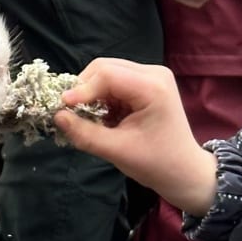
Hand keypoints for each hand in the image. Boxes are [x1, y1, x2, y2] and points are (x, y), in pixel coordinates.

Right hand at [55, 58, 217, 215]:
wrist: (185, 172)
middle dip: (84, 90)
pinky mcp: (144, 84)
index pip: (106, 74)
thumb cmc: (157, 164)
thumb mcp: (118, 151)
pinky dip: (101, 98)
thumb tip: (56, 116)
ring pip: (106, 74)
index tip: (62, 108)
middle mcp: (152, 73)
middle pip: (104, 68)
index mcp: (152, 87)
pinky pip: (113, 83)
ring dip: (92, 94)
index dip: (81, 89)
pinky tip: (102, 118)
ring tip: (88, 119)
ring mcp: (150, 77)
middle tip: (72, 114)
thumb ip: (85, 134)